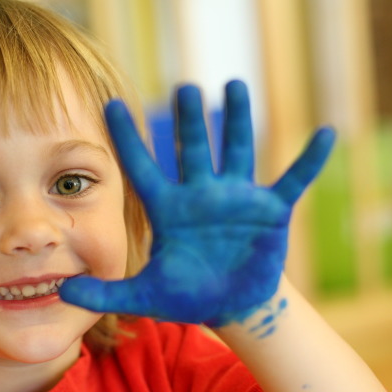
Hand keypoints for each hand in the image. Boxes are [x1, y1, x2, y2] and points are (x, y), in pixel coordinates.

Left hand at [60, 81, 334, 326]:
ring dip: (238, 121)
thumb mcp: (143, 296)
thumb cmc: (187, 295)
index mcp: (168, 210)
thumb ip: (105, 294)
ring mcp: (237, 199)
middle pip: (192, 150)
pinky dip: (309, 161)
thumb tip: (65, 291)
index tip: (111, 105)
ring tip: (234, 85)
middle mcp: (201, 195)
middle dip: (188, 121)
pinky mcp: (271, 211)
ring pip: (236, 152)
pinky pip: (292, 180)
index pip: (142, 168)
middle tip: (183, 88)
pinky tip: (326, 134)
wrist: (231, 306)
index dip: (128, 138)